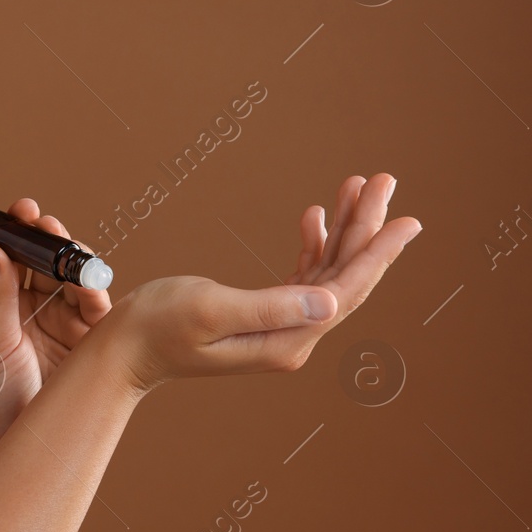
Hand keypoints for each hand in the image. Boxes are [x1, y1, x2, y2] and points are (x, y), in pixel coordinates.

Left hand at [0, 199, 111, 457]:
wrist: (20, 451)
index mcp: (10, 306)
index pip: (19, 259)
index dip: (23, 232)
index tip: (24, 208)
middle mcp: (41, 312)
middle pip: (52, 265)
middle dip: (54, 242)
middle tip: (49, 226)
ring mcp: (70, 328)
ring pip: (79, 285)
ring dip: (77, 268)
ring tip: (72, 261)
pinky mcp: (95, 347)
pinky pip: (100, 314)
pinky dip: (97, 298)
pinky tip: (93, 291)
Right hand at [105, 172, 420, 395]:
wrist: (123, 350)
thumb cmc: (156, 327)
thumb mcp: (209, 310)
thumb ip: (270, 307)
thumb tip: (330, 304)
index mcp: (286, 340)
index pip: (346, 291)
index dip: (379, 252)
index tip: (408, 219)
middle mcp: (291, 337)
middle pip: (344, 277)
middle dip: (367, 228)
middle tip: (384, 181)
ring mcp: (279, 328)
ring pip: (327, 271)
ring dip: (344, 229)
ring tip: (358, 186)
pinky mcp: (263, 315)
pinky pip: (303, 276)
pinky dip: (314, 244)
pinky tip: (315, 216)